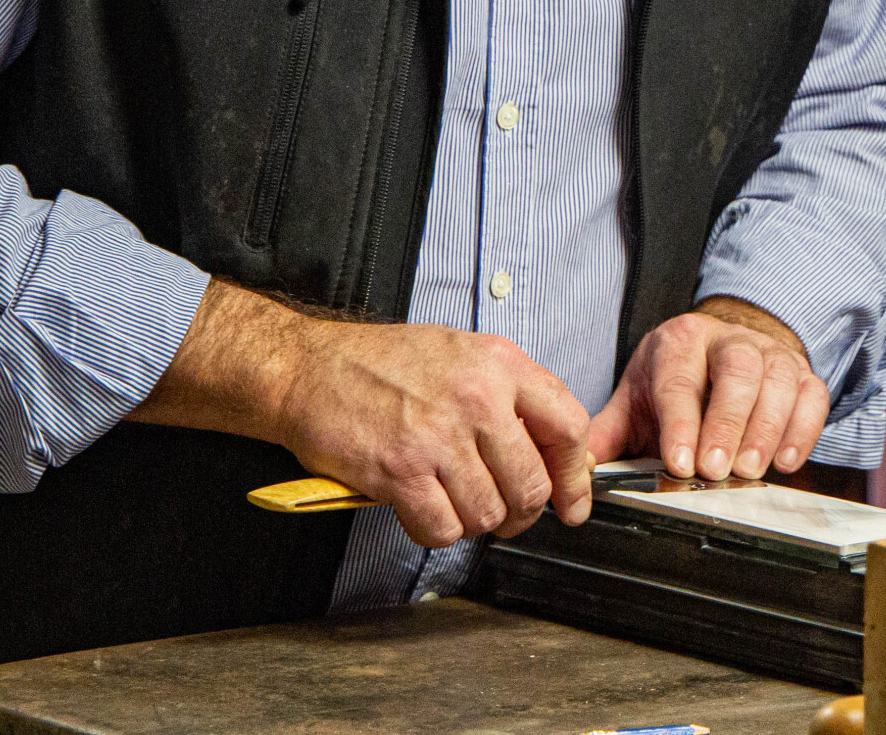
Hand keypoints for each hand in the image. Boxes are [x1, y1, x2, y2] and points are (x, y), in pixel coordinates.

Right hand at [134, 280, 594, 549]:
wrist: (310, 369)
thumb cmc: (382, 363)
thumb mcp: (463, 355)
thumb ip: (509, 395)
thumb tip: (550, 448)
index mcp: (500, 364)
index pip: (568, 426)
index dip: (575, 475)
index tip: (572, 502)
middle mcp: (477, 398)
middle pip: (530, 483)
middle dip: (521, 512)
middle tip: (504, 513)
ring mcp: (439, 436)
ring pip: (488, 513)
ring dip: (473, 521)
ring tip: (453, 502)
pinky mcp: (400, 471)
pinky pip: (442, 528)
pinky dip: (435, 530)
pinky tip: (422, 509)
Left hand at [588, 296, 829, 480]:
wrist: (720, 348)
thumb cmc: (675, 380)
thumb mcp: (636, 400)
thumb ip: (608, 435)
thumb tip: (574, 474)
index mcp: (678, 343)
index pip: (679, 381)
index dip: (681, 424)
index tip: (680, 463)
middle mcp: (727, 340)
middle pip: (736, 372)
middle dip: (727, 423)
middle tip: (718, 470)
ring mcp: (769, 353)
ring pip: (778, 379)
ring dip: (767, 428)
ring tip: (752, 469)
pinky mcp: (802, 371)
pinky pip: (812, 394)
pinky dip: (802, 428)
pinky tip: (787, 459)